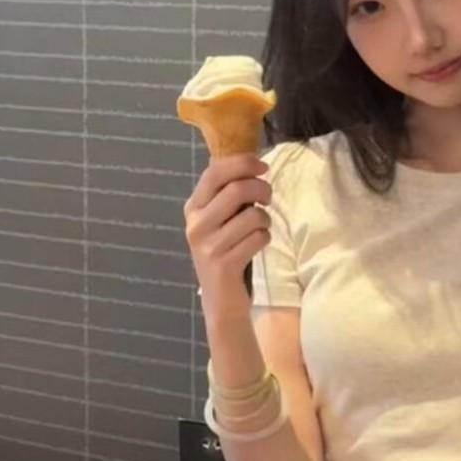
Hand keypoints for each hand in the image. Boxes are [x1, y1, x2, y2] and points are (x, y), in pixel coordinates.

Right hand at [183, 154, 271, 318]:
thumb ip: (226, 194)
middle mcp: (196, 224)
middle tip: (267, 199)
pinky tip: (256, 246)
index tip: (263, 166)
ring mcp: (208, 245)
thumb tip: (249, 161)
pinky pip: (258, 238)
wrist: (221, 299)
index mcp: (193, 207)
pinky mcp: (224, 263)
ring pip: (252, 215)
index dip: (242, 163)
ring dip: (265, 219)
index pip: (215, 172)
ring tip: (260, 228)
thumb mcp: (218, 220)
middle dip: (262, 189)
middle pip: (238, 189)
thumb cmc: (225, 251)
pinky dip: (265, 239)